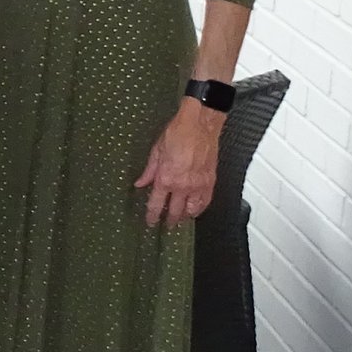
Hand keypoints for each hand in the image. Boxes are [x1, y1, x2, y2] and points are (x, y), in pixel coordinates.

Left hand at [136, 101, 220, 226]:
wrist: (200, 125)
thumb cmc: (177, 134)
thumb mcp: (156, 151)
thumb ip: (149, 171)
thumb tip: (140, 183)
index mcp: (166, 179)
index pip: (157, 205)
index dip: (152, 216)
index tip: (150, 222)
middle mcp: (183, 186)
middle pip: (176, 211)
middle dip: (170, 220)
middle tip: (166, 226)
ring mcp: (199, 185)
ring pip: (193, 209)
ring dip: (186, 216)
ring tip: (181, 219)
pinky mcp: (211, 180)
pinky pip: (206, 200)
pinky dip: (201, 208)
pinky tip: (197, 210)